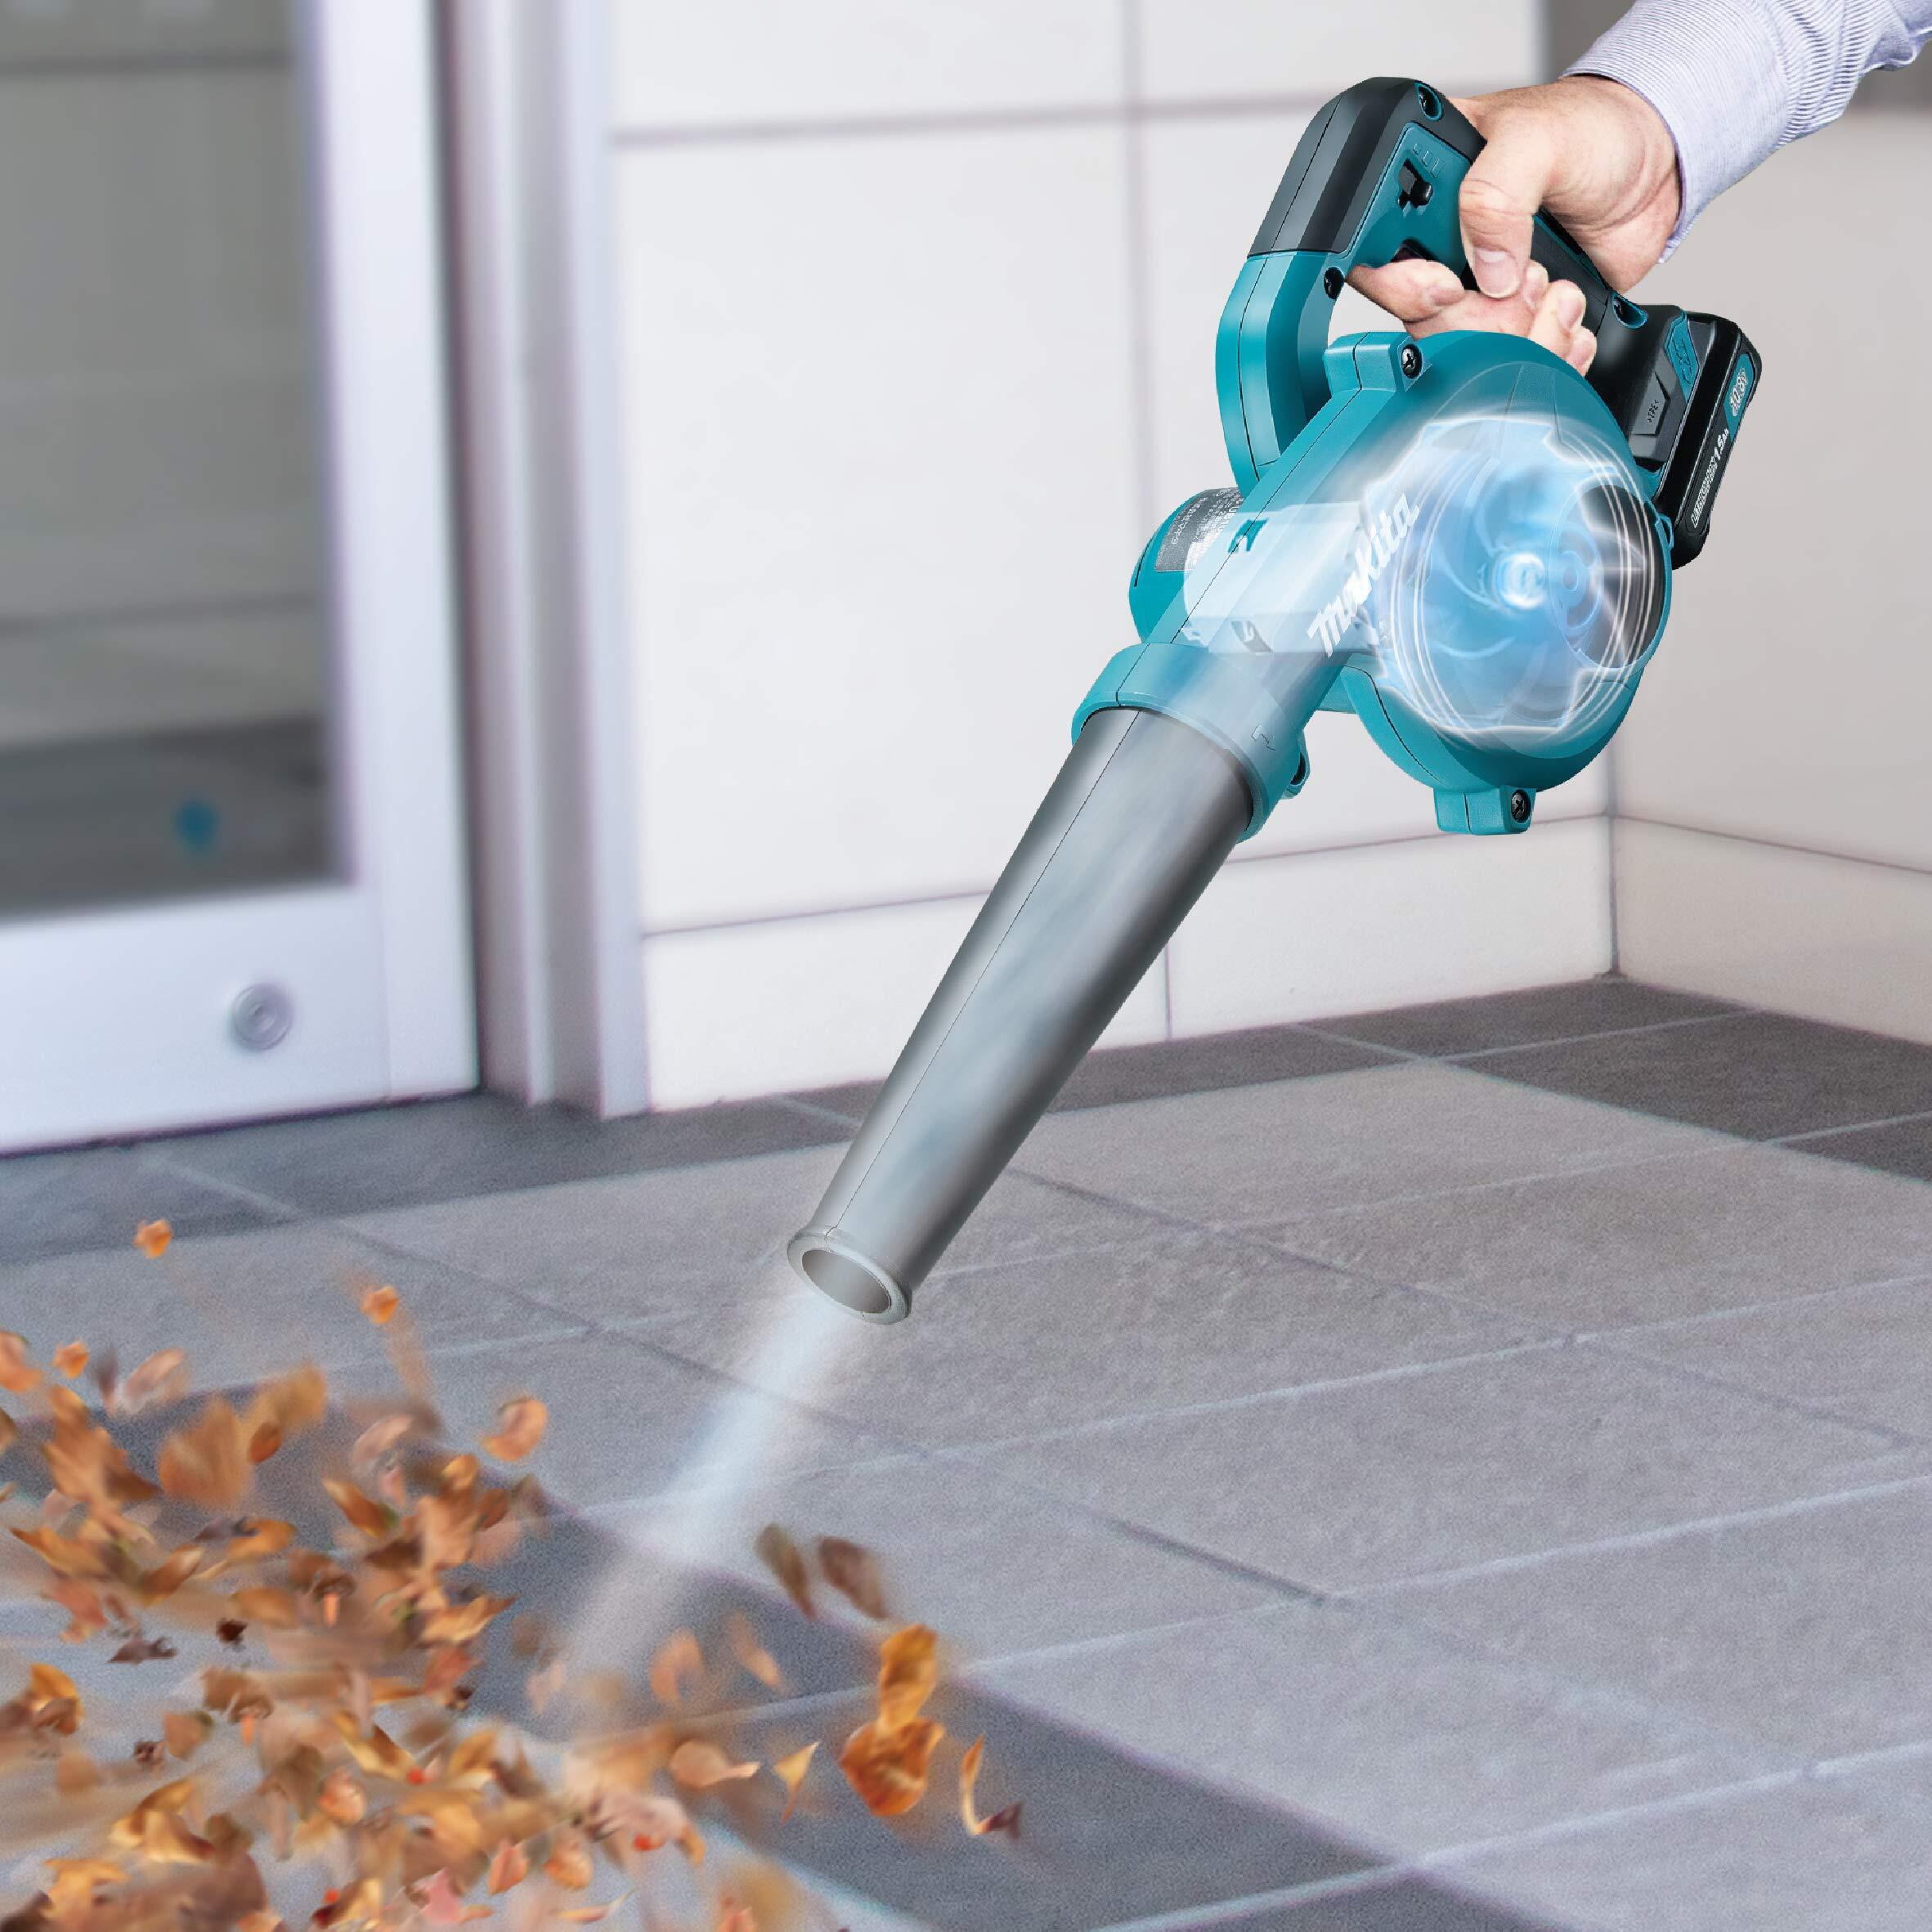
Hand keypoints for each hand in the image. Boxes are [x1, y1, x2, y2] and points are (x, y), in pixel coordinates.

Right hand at [1349, 75, 1681, 375]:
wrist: (1657, 163)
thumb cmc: (1594, 130)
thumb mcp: (1538, 138)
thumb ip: (1495, 192)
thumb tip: (1484, 269)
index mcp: (1422, 187)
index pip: (1375, 255)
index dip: (1405, 283)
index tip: (1450, 282)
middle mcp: (1441, 243)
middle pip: (1419, 318)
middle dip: (1477, 314)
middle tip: (1523, 276)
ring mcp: (1477, 285)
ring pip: (1465, 349)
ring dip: (1520, 332)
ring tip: (1555, 286)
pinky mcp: (1514, 317)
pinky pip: (1510, 362)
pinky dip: (1548, 351)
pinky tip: (1566, 313)